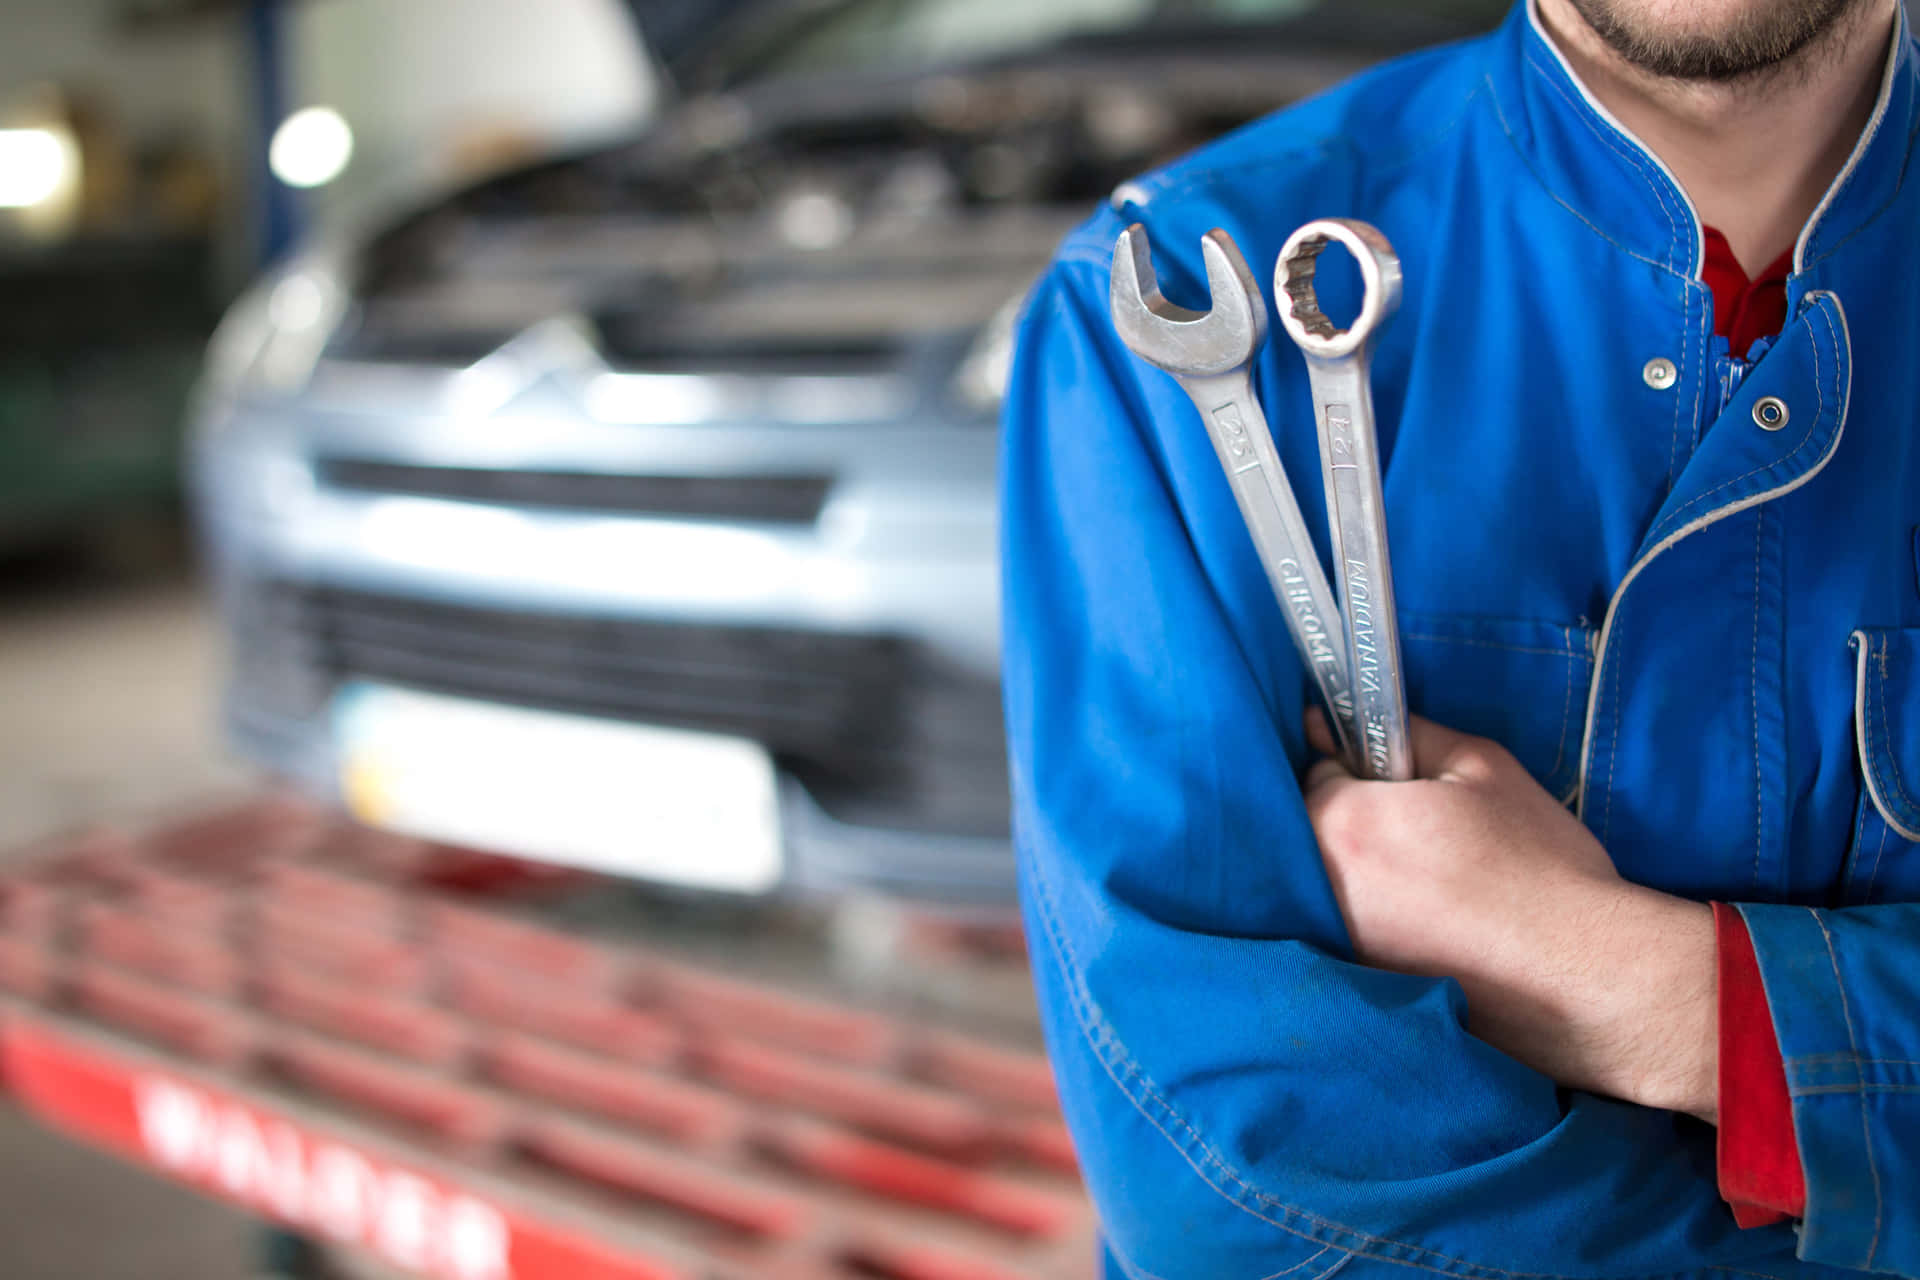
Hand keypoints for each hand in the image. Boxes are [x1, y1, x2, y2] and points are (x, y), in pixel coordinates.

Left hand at [1303, 710, 1717, 1120]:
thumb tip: (1337, 722)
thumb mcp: (1481, 767)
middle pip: (1315, 831)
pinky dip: (1382, 919)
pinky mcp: (1364, 985)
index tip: (1405, 785)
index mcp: (1344, 823)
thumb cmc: (1537, 863)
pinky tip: (1434, 923)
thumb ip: (1405, 734)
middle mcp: (1324, 887)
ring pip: (1330, 883)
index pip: (1318, 774)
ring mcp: (1339, 942)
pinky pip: (1352, 930)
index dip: (1363, 771)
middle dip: (1357, 821)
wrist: (1583, 972)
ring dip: (1366, 873)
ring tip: (1436, 881)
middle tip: (1426, 833)